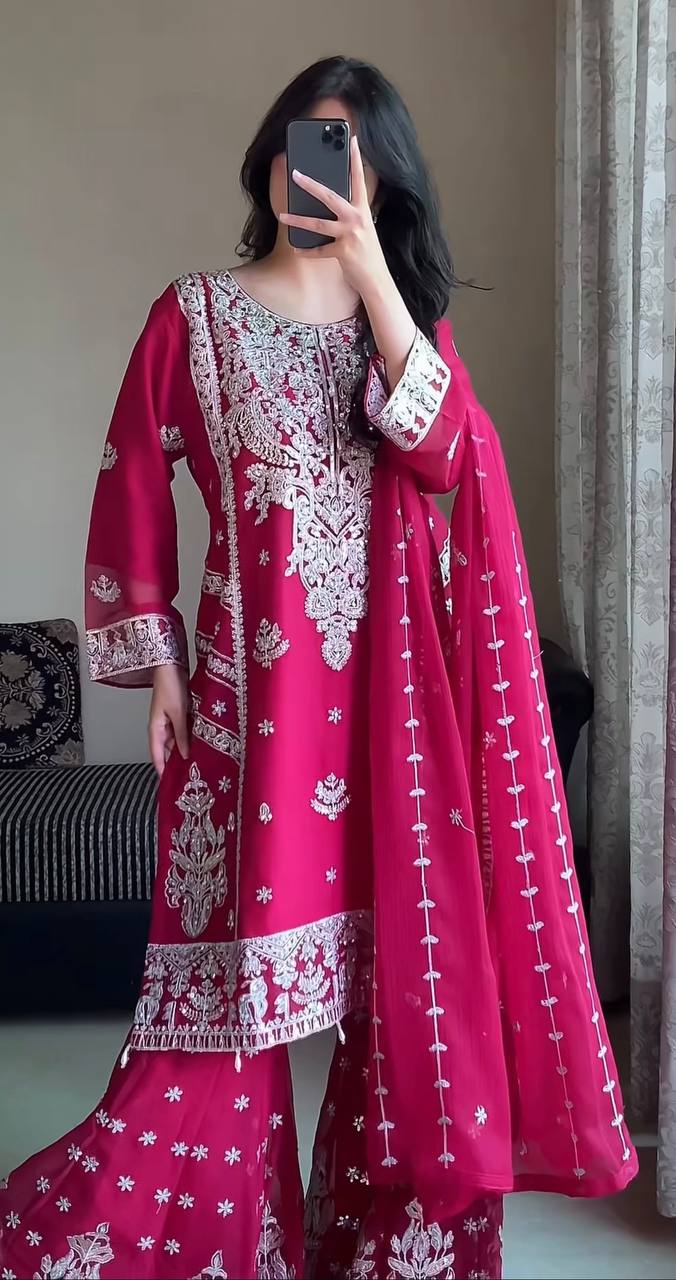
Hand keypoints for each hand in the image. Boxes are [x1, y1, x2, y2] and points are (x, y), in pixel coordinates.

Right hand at [149, 663, 189, 776]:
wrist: (170, 665)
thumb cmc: (170, 686)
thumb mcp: (178, 713)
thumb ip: (182, 735)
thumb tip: (184, 755)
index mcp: (155, 729)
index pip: (157, 756)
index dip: (162, 770)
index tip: (170, 785)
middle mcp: (161, 727)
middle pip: (167, 750)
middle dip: (176, 762)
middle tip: (190, 776)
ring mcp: (169, 720)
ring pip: (176, 741)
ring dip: (185, 750)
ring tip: (197, 763)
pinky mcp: (178, 713)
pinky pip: (183, 730)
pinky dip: (189, 738)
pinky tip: (199, 744)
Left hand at [280, 135, 388, 298]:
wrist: (377, 279)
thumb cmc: (367, 253)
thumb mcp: (363, 228)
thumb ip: (350, 214)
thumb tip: (329, 203)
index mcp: (363, 209)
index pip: (359, 179)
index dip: (356, 158)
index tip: (351, 139)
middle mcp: (357, 218)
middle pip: (329, 196)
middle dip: (310, 184)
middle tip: (295, 174)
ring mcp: (350, 235)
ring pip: (318, 224)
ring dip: (297, 220)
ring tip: (282, 216)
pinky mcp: (343, 251)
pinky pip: (319, 250)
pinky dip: (307, 251)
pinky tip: (297, 249)